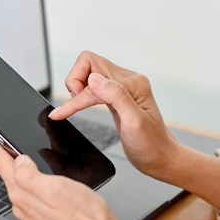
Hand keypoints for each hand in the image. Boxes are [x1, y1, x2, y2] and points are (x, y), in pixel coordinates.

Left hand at [0, 137, 142, 219]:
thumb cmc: (84, 216)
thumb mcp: (56, 187)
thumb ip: (29, 174)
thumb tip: (17, 160)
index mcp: (22, 194)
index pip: (0, 162)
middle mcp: (23, 205)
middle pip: (8, 173)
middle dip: (8, 154)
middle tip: (11, 137)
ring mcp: (33, 213)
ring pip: (21, 183)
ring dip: (22, 167)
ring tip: (28, 152)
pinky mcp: (44, 217)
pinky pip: (33, 194)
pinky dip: (35, 181)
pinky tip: (46, 176)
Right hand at [49, 51, 180, 178]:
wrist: (159, 157)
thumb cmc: (151, 145)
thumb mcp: (135, 123)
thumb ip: (116, 97)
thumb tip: (94, 79)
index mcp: (133, 84)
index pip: (94, 80)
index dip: (76, 98)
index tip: (60, 113)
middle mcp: (127, 80)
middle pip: (88, 62)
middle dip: (74, 81)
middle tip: (74, 104)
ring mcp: (120, 87)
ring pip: (87, 72)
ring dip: (76, 88)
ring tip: (76, 107)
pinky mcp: (115, 97)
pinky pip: (92, 86)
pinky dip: (80, 95)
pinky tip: (77, 106)